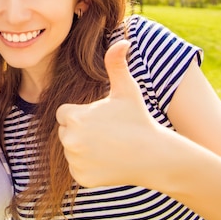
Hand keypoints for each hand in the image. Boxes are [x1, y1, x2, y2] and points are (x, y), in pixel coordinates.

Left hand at [56, 39, 161, 186]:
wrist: (156, 156)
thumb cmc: (139, 120)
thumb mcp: (127, 90)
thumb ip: (116, 64)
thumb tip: (121, 41)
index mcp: (74, 117)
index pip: (64, 113)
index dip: (81, 114)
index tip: (100, 118)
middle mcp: (69, 140)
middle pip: (65, 132)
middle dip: (81, 131)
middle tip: (107, 133)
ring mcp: (75, 161)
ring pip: (71, 151)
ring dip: (84, 148)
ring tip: (109, 146)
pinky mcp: (82, 178)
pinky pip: (78, 168)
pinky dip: (89, 167)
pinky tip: (108, 161)